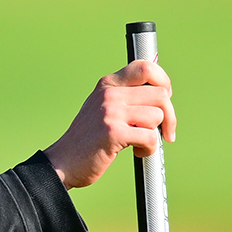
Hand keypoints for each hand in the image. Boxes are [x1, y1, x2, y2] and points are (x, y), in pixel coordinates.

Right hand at [43, 59, 176, 188]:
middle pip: (160, 94)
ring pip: (157, 116)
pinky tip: (138, 152)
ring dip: (156, 135)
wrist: (62, 163)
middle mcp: (109, 93)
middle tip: (166, 131)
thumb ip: (126, 97)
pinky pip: (150, 137)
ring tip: (140, 144)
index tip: (165, 100)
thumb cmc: (87, 140)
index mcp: (108, 84)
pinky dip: (149, 149)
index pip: (146, 68)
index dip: (164, 83)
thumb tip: (162, 91)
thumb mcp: (102, 108)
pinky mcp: (113, 133)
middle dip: (169, 116)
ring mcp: (110, 112)